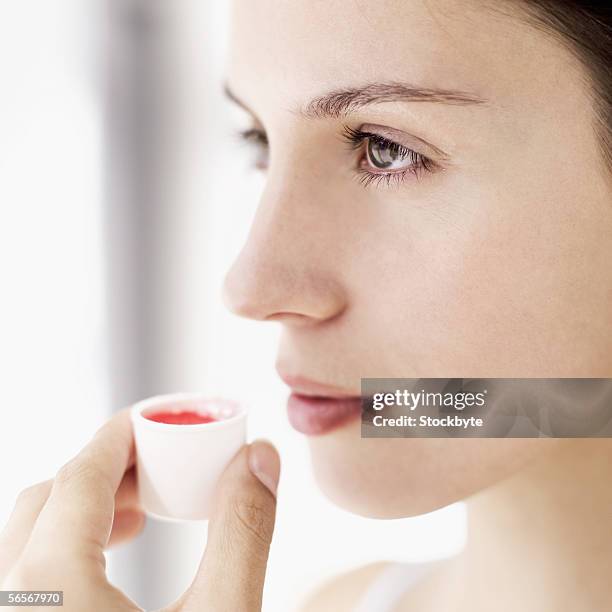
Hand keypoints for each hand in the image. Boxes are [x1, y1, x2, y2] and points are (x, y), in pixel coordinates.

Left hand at [0, 409, 279, 610]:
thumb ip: (243, 531)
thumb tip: (259, 458)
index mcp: (48, 588)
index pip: (81, 476)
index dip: (122, 435)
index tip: (152, 417)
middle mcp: (11, 600)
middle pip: (49, 500)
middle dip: (107, 470)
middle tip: (159, 466)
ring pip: (28, 538)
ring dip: (83, 510)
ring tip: (139, 513)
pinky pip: (24, 572)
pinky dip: (64, 548)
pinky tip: (108, 560)